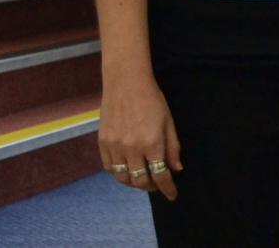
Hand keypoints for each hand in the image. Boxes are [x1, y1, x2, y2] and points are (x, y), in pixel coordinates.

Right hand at [98, 74, 183, 200]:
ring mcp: (115, 146)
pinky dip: (118, 173)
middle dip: (151, 187)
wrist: (126, 83)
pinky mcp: (102, 142)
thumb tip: (176, 169)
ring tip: (142, 179)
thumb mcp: (169, 122)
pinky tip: (127, 169)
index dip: (167, 188)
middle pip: (140, 180)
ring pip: (122, 177)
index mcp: (152, 143)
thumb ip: (173, 147)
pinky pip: (109, 167)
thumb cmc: (152, 100)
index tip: (172, 195)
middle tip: (157, 185)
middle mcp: (132, 148)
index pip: (160, 175)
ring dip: (133, 183)